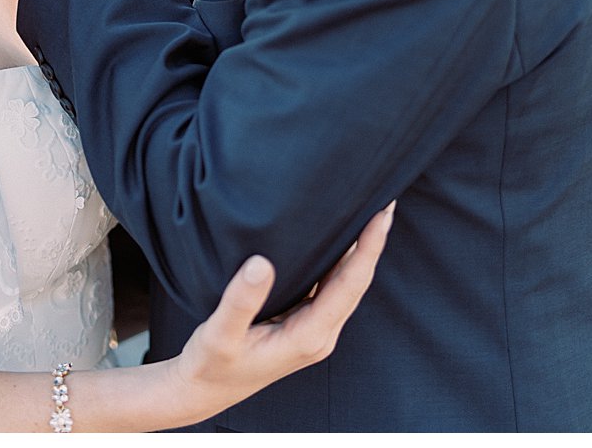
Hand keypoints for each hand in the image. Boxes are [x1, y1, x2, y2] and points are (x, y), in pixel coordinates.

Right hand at [167, 202, 394, 423]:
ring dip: (361, 252)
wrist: (205, 390)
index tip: (382, 215)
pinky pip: (331, 288)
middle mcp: (320, 335)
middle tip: (386, 202)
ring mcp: (315, 331)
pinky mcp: (304, 325)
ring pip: (347, 285)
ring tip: (369, 213)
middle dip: (373, 244)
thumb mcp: (219, 334)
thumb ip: (240, 302)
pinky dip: (341, 262)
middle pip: (356, 283)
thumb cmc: (211, 364)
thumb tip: (261, 263)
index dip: (368, 249)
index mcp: (308, 337)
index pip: (348, 285)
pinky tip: (339, 240)